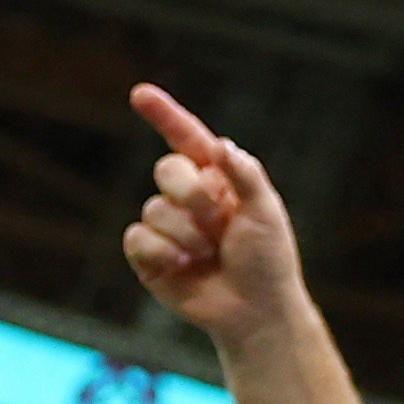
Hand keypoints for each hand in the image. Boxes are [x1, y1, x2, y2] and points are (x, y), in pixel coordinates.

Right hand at [118, 86, 311, 351]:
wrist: (254, 309)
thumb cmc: (268, 259)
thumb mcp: (266, 212)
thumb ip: (246, 175)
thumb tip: (220, 145)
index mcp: (219, 179)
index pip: (187, 139)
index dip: (164, 115)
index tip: (140, 93)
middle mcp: (189, 197)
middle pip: (166, 170)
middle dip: (191, 194)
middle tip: (219, 223)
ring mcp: (167, 226)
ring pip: (153, 208)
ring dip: (185, 233)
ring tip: (209, 254)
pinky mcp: (148, 255)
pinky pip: (136, 238)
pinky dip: (161, 252)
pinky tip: (183, 267)